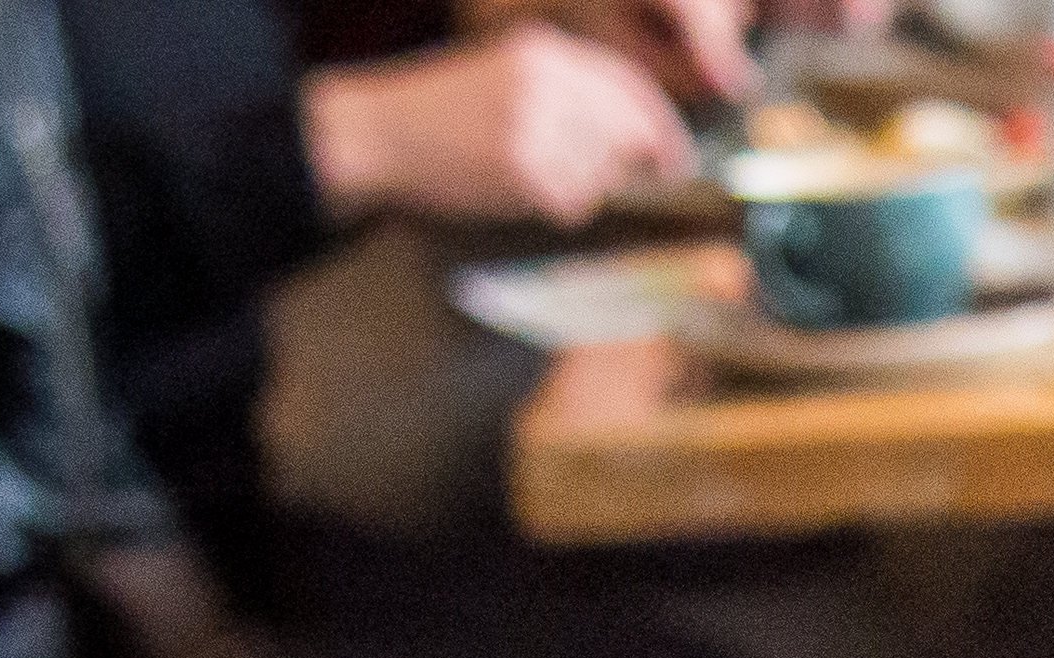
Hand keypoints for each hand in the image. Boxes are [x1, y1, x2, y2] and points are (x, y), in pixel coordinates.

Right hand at [302, 26, 695, 226]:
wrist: (379, 132)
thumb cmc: (446, 116)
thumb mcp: (511, 81)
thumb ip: (572, 99)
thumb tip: (642, 141)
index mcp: (544, 52)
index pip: (628, 86)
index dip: (660, 128)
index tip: (674, 161)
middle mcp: (546, 81)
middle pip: (625, 134)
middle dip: (623, 165)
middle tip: (600, 180)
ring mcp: (535, 123)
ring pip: (601, 173)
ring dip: (580, 188)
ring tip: (528, 174)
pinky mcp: (523, 167)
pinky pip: (572, 202)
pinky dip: (555, 207)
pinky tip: (515, 189)